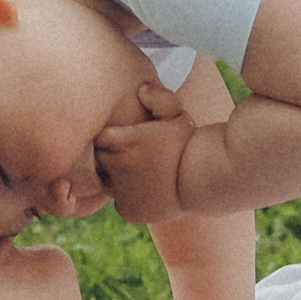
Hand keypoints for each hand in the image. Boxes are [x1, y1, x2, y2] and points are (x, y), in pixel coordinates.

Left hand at [96, 80, 192, 224]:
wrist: (201, 183)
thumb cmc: (188, 144)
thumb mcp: (178, 115)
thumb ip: (159, 97)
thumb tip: (141, 89)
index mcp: (121, 141)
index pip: (99, 137)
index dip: (113, 136)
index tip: (129, 137)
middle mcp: (115, 166)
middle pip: (99, 159)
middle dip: (112, 156)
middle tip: (137, 154)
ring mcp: (120, 190)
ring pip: (109, 182)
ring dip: (119, 177)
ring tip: (143, 171)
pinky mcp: (128, 209)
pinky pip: (120, 202)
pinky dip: (130, 197)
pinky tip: (148, 189)